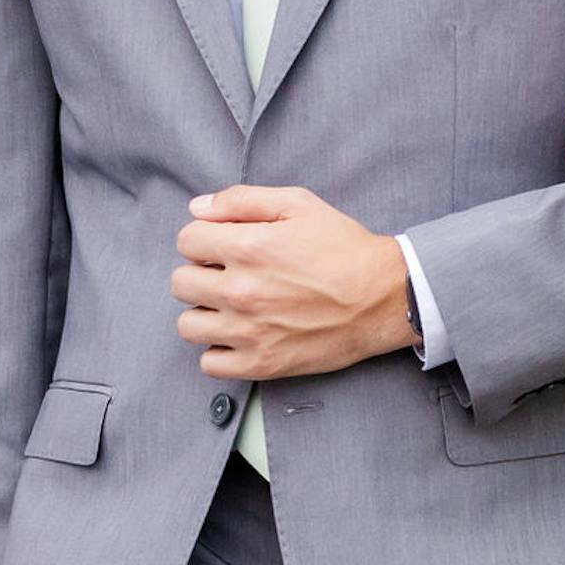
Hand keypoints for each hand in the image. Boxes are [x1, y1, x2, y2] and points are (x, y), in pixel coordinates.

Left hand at [173, 184, 416, 377]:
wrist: (385, 297)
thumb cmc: (344, 248)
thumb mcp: (298, 204)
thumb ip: (242, 200)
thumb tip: (198, 209)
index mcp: (247, 246)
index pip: (186, 240)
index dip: (204, 239)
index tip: (224, 245)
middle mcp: (240, 290)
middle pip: (180, 283)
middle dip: (200, 273)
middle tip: (228, 275)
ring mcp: (249, 331)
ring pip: (188, 326)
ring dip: (205, 313)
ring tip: (231, 307)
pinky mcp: (262, 364)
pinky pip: (210, 364)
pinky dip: (219, 351)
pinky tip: (240, 336)